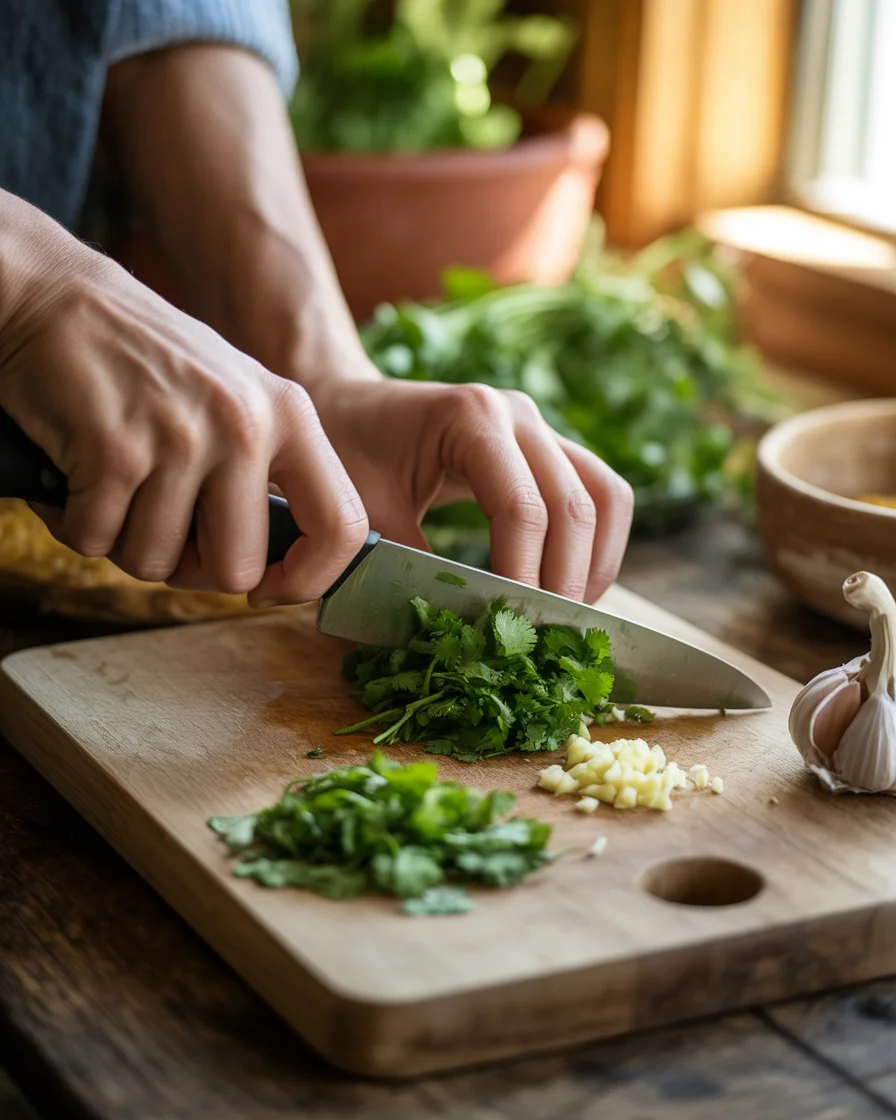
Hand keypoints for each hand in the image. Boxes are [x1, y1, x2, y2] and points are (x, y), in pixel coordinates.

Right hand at [0, 193, 367, 604]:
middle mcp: (246, 426)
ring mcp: (183, 438)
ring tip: (112, 486)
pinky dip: (76, 524)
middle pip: (236, 571)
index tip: (267, 589)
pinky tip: (74, 480)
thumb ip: (266, 474)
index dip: (306, 581)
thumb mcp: (236, 398)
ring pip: (155, 562)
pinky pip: (96, 542)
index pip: (342, 528)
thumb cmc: (146, 362)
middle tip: (159, 525)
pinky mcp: (116, 451)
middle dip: (188, 566)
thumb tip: (278, 570)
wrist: (56, 297)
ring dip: (123, 540)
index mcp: (289, 416)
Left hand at [311, 374, 633, 602]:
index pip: (522, 510)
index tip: (511, 630)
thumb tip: (456, 632)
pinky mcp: (549, 446)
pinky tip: (572, 589)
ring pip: (606, 497)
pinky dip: (599, 545)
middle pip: (576, 506)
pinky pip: (601, 493)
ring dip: (596, 564)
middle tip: (546, 639)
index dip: (524, 578)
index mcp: (469, 418)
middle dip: (566, 581)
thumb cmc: (345, 455)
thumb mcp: (361, 511)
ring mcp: (540, 426)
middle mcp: (516, 413)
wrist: (348, 408)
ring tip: (568, 618)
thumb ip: (405, 566)